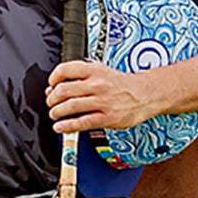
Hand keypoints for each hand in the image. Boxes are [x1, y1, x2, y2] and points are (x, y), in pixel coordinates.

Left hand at [46, 61, 162, 134]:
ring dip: (57, 112)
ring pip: (71, 106)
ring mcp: (103, 101)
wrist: (146, 94)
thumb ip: (80, 78)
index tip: (51, 86)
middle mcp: (98, 84)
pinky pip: (82, 122)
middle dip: (52, 99)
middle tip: (51, 104)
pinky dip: (67, 126)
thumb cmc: (121, 85)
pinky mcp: (107, 117)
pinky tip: (60, 127)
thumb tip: (56, 87)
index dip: (53, 79)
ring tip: (54, 115)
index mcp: (94, 70)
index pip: (65, 70)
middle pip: (64, 90)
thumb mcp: (102, 72)